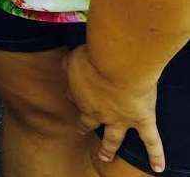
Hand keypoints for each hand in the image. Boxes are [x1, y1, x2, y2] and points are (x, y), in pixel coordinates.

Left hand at [64, 44, 164, 172]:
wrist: (119, 65)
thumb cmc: (95, 59)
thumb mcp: (74, 58)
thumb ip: (70, 64)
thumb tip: (66, 63)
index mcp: (82, 98)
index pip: (74, 99)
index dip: (72, 96)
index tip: (70, 94)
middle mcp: (100, 113)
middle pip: (89, 123)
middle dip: (84, 127)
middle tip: (81, 132)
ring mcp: (121, 119)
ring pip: (114, 138)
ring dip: (109, 148)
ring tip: (105, 156)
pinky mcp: (143, 120)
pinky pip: (151, 141)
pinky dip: (156, 155)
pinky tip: (158, 167)